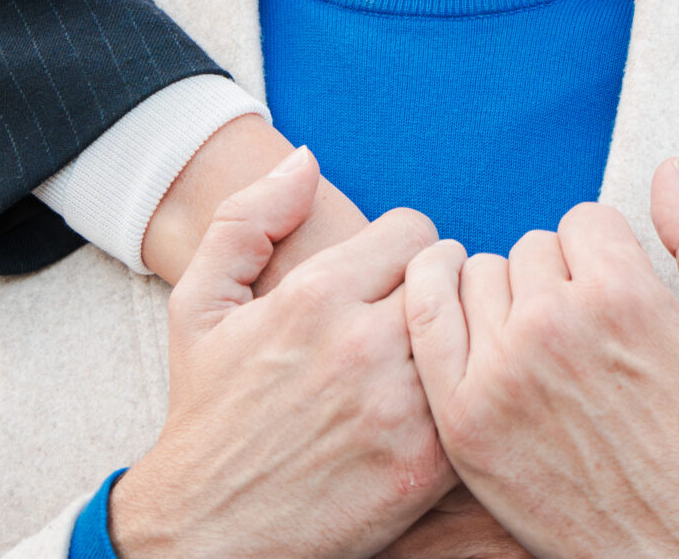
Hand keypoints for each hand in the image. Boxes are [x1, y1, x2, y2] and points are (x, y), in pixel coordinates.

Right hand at [108, 148, 453, 558]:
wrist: (206, 532)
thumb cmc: (207, 412)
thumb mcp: (199, 305)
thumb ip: (247, 218)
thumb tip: (305, 158)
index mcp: (315, 296)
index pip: (415, 229)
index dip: (406, 250)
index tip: (391, 280)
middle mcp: (362, 345)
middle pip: (453, 276)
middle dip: (439, 290)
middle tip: (417, 320)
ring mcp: (399, 408)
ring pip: (477, 335)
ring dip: (462, 343)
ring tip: (437, 360)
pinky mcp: (424, 467)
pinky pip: (480, 400)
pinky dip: (471, 399)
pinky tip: (443, 409)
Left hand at [402, 159, 678, 558]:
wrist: (673, 543)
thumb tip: (668, 168)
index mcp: (622, 294)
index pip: (584, 220)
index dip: (602, 256)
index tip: (612, 298)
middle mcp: (555, 326)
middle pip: (531, 247)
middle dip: (556, 278)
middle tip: (579, 332)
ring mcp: (501, 372)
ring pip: (479, 274)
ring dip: (503, 296)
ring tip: (535, 341)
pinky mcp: (460, 416)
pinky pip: (424, 316)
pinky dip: (433, 299)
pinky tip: (458, 310)